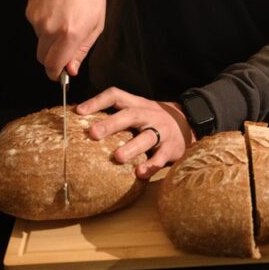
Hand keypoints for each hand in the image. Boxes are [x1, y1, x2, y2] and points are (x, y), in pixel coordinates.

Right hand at [26, 0, 105, 79]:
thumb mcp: (96, 25)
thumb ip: (81, 50)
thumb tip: (71, 69)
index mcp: (70, 34)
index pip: (54, 66)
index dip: (56, 74)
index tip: (60, 75)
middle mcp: (50, 28)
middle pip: (42, 58)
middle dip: (52, 59)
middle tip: (64, 49)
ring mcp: (37, 19)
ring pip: (40, 41)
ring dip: (49, 39)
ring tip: (63, 20)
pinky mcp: (30, 11)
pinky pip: (35, 26)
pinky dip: (44, 24)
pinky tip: (55, 11)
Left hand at [75, 87, 194, 179]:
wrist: (188, 123)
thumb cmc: (152, 120)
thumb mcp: (137, 111)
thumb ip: (116, 115)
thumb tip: (80, 121)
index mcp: (137, 104)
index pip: (116, 95)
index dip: (97, 101)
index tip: (79, 112)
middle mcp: (149, 115)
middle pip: (131, 115)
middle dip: (111, 124)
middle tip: (93, 133)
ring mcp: (162, 131)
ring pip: (147, 137)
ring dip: (132, 147)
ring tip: (118, 157)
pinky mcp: (171, 148)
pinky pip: (161, 157)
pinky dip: (151, 165)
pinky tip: (140, 174)